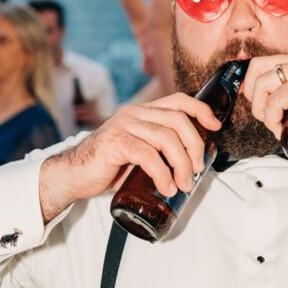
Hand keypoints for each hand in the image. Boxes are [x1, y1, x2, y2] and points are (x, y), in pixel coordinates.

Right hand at [39, 96, 221, 221]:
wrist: (73, 175)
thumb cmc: (108, 166)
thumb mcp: (139, 151)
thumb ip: (159, 148)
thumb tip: (192, 162)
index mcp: (142, 111)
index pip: (178, 100)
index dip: (201, 111)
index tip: (215, 127)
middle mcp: (134, 113)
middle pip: (178, 120)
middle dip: (195, 146)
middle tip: (198, 170)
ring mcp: (123, 126)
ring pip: (166, 138)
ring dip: (182, 164)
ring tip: (184, 184)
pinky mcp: (115, 143)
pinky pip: (148, 155)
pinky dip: (163, 173)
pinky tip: (166, 187)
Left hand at [243, 53, 287, 138]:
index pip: (262, 65)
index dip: (253, 86)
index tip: (259, 105)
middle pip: (255, 71)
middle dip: (252, 97)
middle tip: (264, 116)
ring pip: (261, 86)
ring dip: (262, 111)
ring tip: (275, 125)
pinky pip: (276, 100)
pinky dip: (273, 117)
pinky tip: (281, 128)